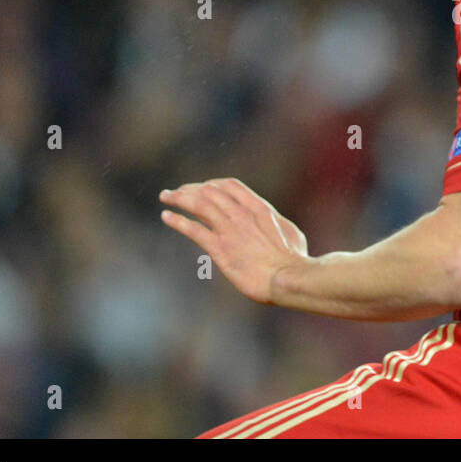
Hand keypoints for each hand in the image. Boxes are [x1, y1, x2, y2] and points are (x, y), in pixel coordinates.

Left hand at [160, 178, 308, 304]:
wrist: (287, 277)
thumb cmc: (294, 259)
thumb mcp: (291, 233)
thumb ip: (277, 224)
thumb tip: (276, 223)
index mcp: (259, 208)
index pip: (230, 186)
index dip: (212, 184)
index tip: (202, 187)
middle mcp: (242, 214)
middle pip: (210, 191)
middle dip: (190, 189)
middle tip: (176, 192)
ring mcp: (230, 229)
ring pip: (198, 204)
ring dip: (179, 198)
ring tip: (165, 196)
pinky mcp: (220, 249)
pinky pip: (193, 229)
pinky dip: (177, 220)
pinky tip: (166, 217)